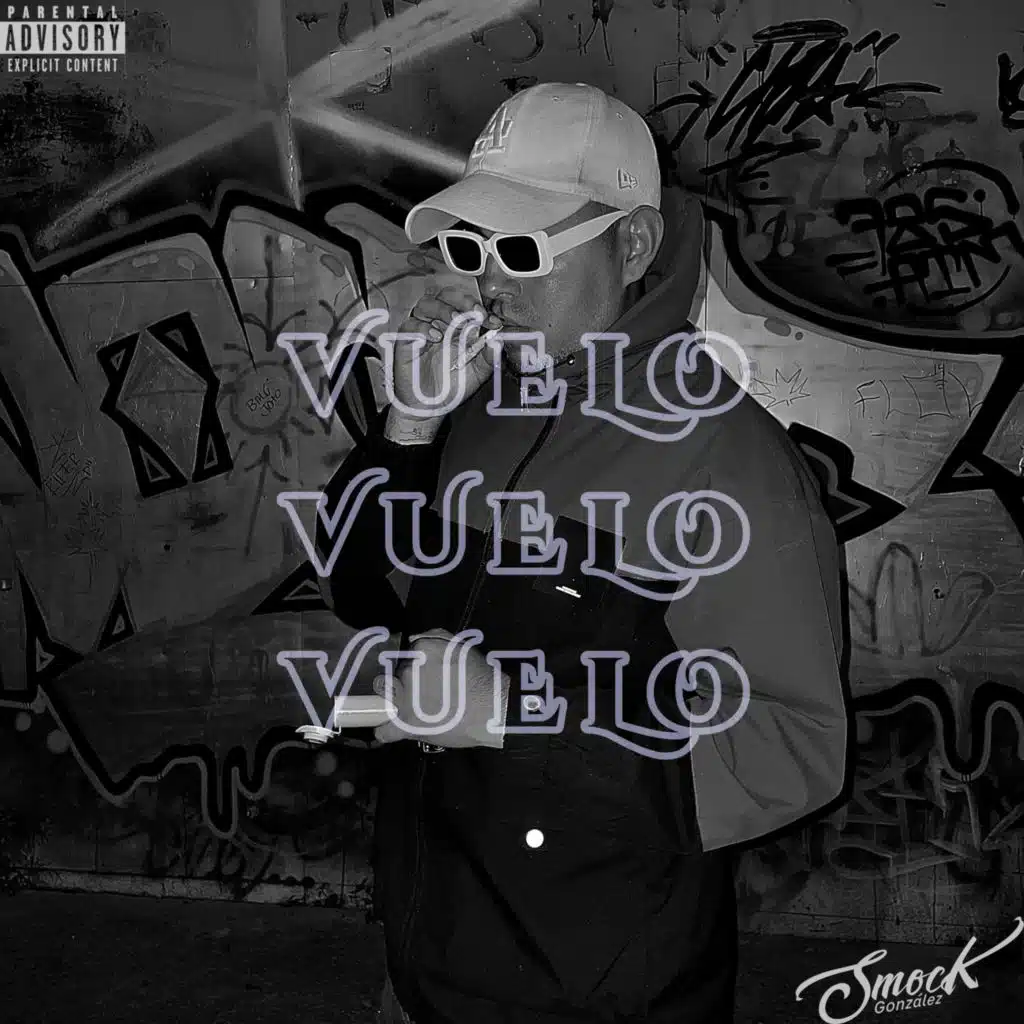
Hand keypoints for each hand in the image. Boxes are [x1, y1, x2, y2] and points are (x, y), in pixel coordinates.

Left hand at [371, 628, 509, 748]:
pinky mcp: (405, 725)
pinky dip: (386, 730)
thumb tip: (412, 639)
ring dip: (394, 702)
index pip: (404, 655)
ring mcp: (404, 698)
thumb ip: (434, 637)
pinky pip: (384, 730)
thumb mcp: (460, 646)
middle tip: (425, 692)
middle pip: (395, 675)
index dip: (412, 665)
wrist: (493, 708)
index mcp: (420, 649)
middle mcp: (408, 670)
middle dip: (405, 682)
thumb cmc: (481, 676)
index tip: (424, 675)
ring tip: (413, 709)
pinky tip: (392, 729)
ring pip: (385, 697)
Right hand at [384, 287, 501, 442]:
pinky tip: (435, 337)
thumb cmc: (452, 387)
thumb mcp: (477, 373)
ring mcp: (422, 331)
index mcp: (459, 327)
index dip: (481, 308)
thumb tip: (499, 341)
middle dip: (462, 301)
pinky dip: (423, 327)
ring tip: (454, 321)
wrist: (430, 407)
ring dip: (443, 309)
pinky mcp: (406, 341)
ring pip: (426, 304)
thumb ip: (489, 357)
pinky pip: (410, 325)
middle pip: (446, 296)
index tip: (492, 320)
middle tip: (475, 313)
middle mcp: (440, 324)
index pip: (468, 305)